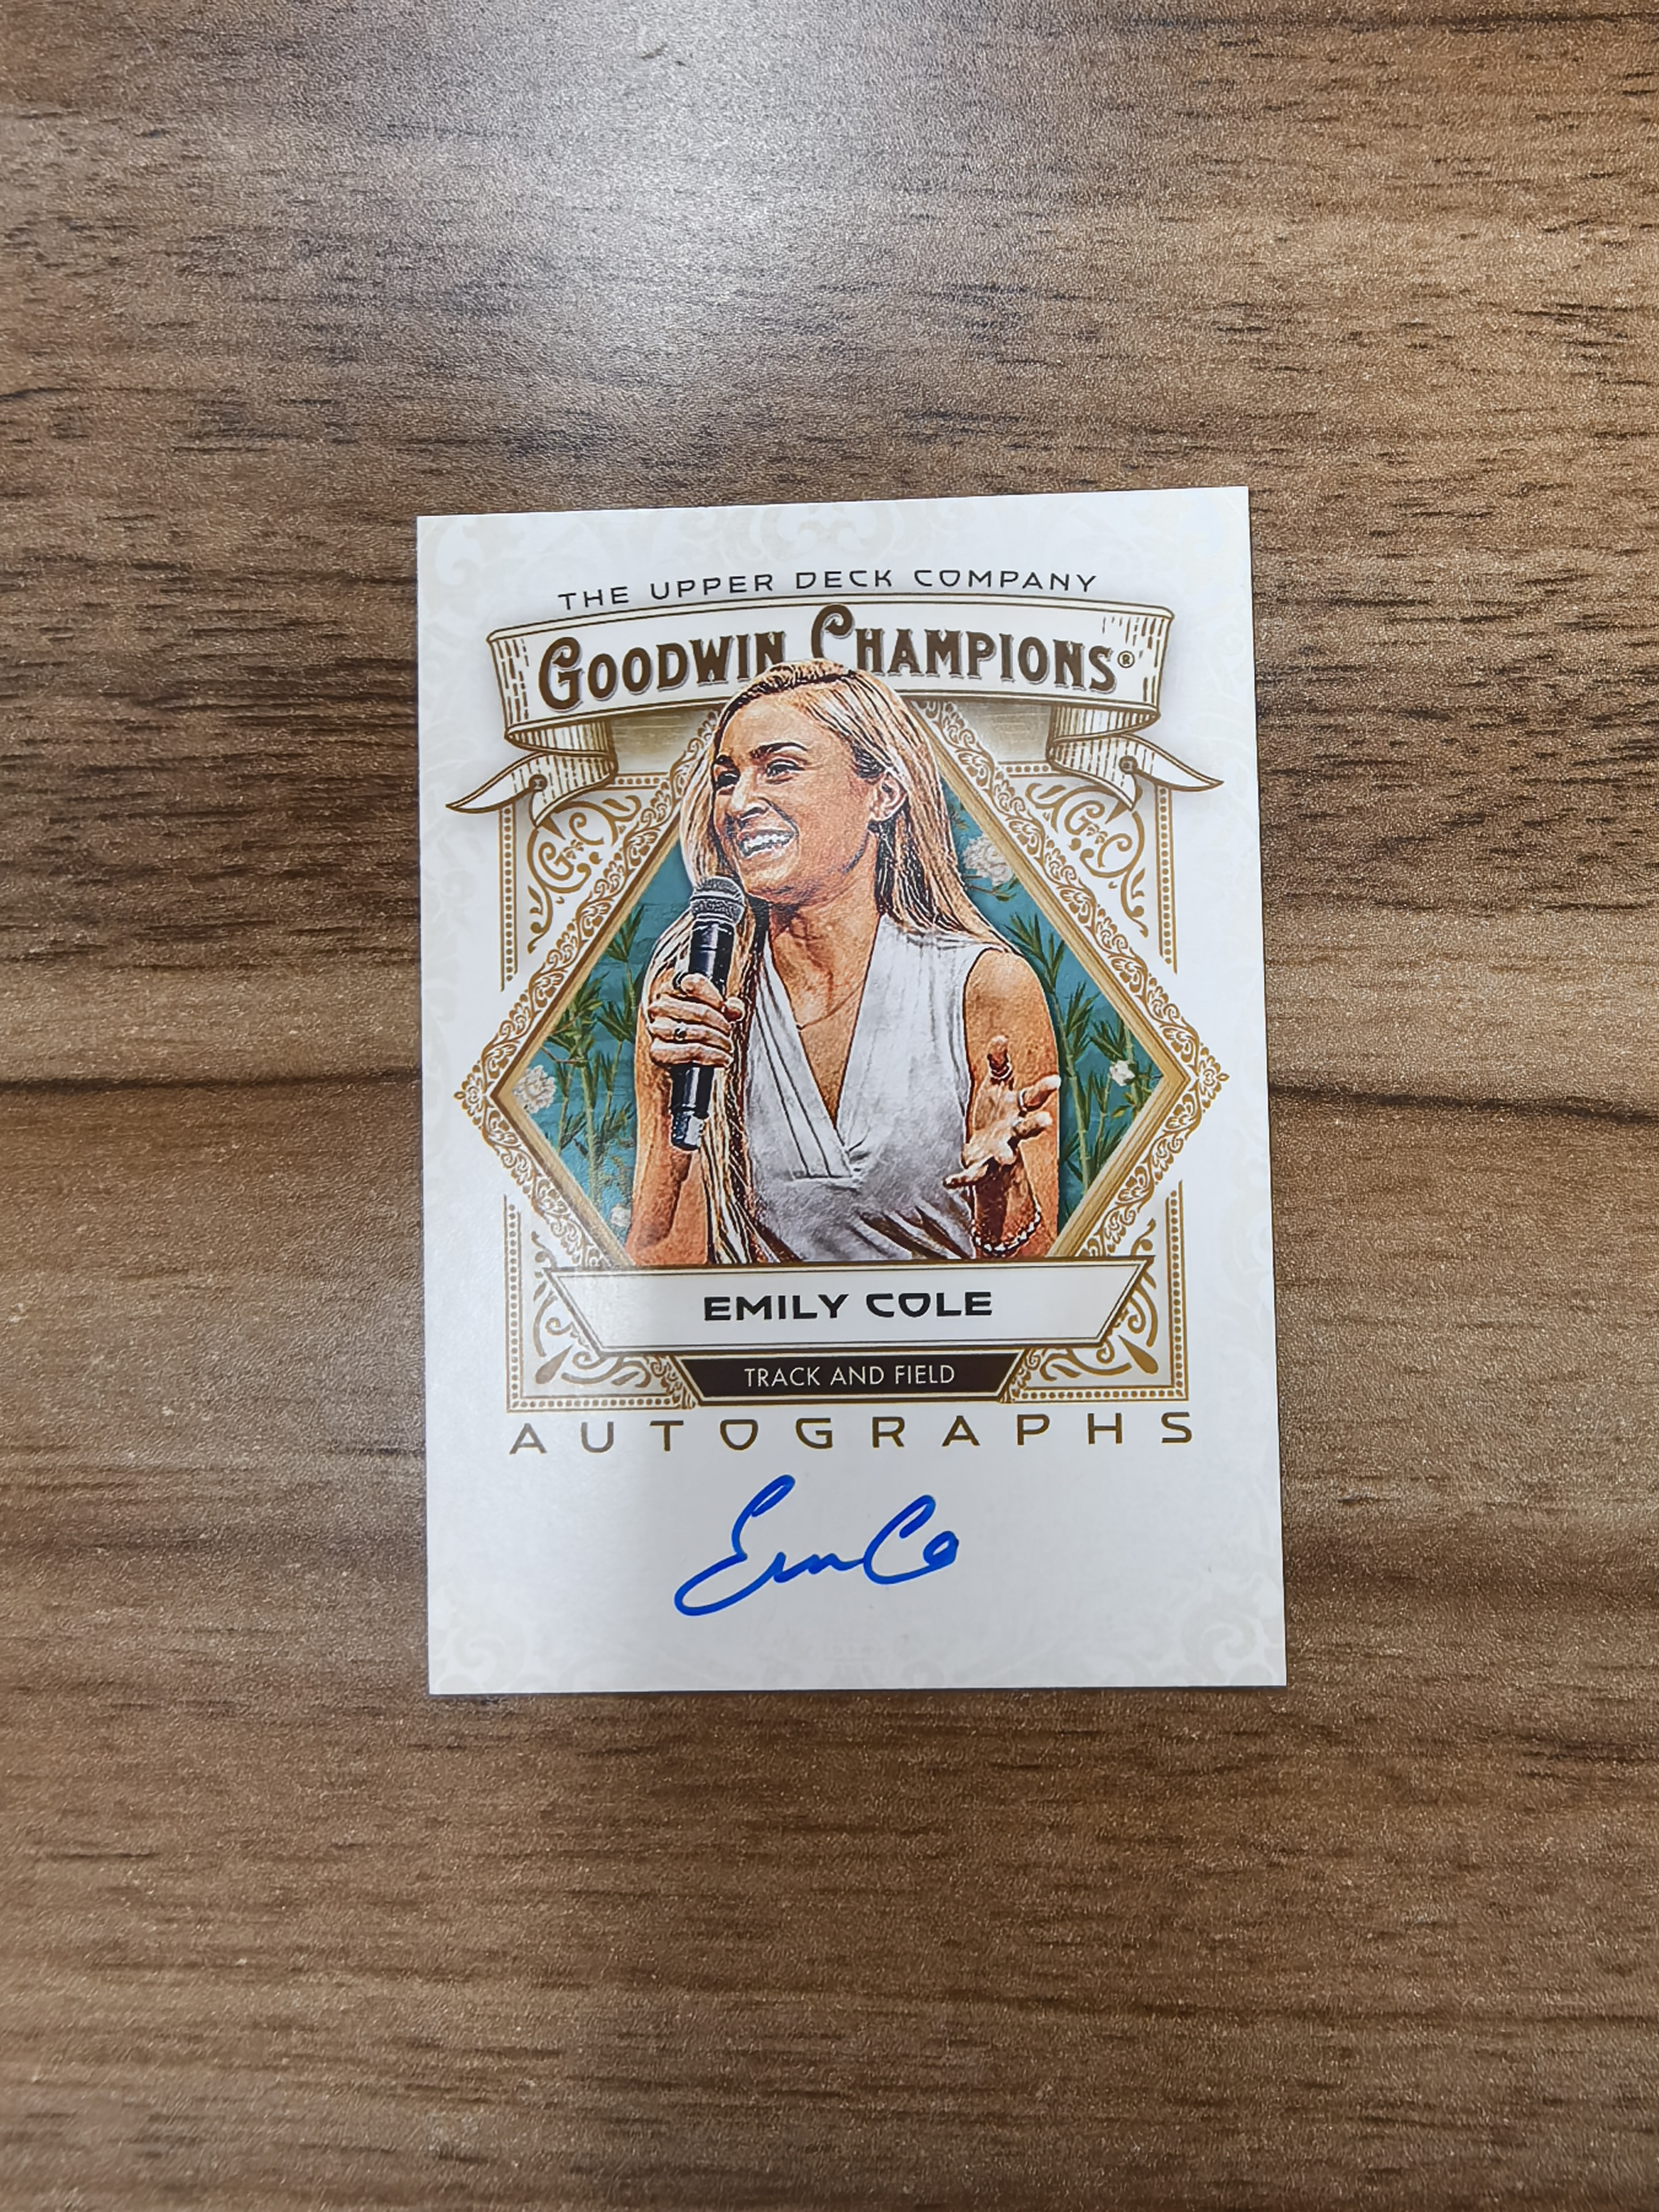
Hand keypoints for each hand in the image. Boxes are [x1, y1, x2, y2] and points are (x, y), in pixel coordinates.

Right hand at [644, 965, 745, 1078]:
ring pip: (699, 1032)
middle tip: (728, 1033)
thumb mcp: (713, 1012)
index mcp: (672, 989)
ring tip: (726, 1047)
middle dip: (722, 1025)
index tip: (724, 1009)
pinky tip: (722, 1059)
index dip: (715, 997)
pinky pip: (692, 1051)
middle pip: (701, 1011)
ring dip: (719, 1042)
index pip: (695, 983)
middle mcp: (661, 1006)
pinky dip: (713, 1056)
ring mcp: (657, 1028)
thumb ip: (727, 1007)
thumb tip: (736, 1010)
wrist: (674, 1055)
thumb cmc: (694, 1027)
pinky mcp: (658, 1051)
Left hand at [944, 1035, 1060, 1189]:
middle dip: (1037, 1124)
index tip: (1056, 1080)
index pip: (1033, 1098)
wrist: (989, 1151)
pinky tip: (948, 1181)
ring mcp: (999, 1150)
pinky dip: (961, 1179)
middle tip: (1047, 1120)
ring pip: (1005, 1153)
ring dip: (1005, 1154)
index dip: (1044, 1089)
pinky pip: (973, 1174)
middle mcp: (1013, 1131)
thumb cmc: (996, 1111)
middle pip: (1027, 1127)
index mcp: (1017, 1109)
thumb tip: (1000, 1037)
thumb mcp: (997, 1085)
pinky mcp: (982, 1167)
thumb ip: (998, 1062)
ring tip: (1007, 1158)